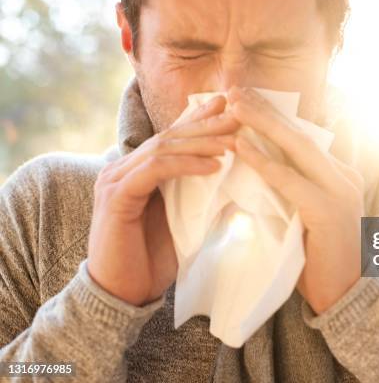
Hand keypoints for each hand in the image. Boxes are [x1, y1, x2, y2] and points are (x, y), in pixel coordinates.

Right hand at [87, 96, 238, 305]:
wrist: (121, 294)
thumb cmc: (151, 261)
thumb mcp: (183, 223)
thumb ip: (200, 199)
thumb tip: (237, 185)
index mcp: (138, 172)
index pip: (171, 138)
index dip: (199, 121)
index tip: (229, 108)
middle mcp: (124, 169)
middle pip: (170, 137)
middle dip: (206, 124)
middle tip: (237, 113)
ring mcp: (116, 180)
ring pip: (164, 149)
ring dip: (202, 143)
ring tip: (234, 142)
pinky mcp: (116, 196)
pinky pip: (156, 170)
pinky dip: (186, 165)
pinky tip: (214, 166)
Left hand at [227, 87, 364, 313]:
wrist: (345, 295)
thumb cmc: (317, 257)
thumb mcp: (302, 214)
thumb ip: (289, 189)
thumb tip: (257, 167)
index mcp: (339, 175)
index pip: (302, 139)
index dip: (273, 117)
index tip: (245, 100)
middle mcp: (344, 176)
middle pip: (299, 135)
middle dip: (266, 110)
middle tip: (235, 89)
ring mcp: (341, 191)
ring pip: (297, 149)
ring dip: (262, 124)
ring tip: (234, 105)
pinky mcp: (330, 211)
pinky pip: (291, 180)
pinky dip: (263, 162)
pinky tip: (240, 146)